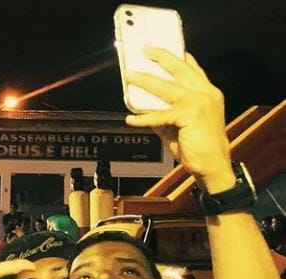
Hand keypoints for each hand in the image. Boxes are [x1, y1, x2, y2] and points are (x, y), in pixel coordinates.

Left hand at [124, 49, 232, 189]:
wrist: (212, 165)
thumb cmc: (199, 147)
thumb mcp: (179, 126)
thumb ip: (164, 114)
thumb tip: (143, 108)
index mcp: (208, 93)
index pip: (192, 69)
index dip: (178, 56)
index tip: (162, 49)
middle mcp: (206, 94)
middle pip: (180, 69)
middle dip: (161, 56)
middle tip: (145, 50)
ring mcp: (199, 102)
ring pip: (167, 87)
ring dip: (145, 80)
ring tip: (130, 76)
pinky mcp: (189, 115)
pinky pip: (161, 114)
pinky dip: (144, 117)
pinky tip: (130, 119)